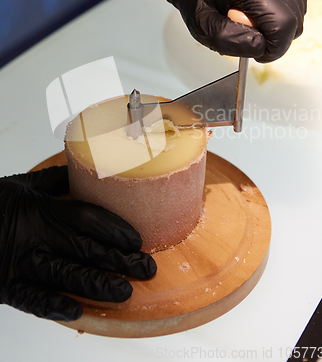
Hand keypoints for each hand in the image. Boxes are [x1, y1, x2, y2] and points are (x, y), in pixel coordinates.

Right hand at [0, 166, 155, 320]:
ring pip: (66, 274)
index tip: (137, 239)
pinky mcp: (6, 285)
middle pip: (85, 248)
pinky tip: (77, 310)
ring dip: (97, 284)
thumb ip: (52, 181)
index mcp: (42, 209)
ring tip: (124, 292)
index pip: (87, 217)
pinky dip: (54, 305)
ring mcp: (22, 262)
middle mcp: (37, 236)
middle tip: (146, 268)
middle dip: (118, 260)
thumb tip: (77, 172)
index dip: (115, 228)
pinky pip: (32, 298)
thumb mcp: (21, 186)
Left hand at [162, 0, 307, 62]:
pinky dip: (282, 11)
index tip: (258, 53)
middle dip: (273, 37)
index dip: (274, 48)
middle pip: (294, 20)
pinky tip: (261, 7)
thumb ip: (231, 41)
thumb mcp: (203, 26)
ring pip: (298, 13)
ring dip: (277, 24)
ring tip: (250, 16)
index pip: (282, 24)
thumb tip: (261, 47)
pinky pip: (298, 1)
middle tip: (247, 31)